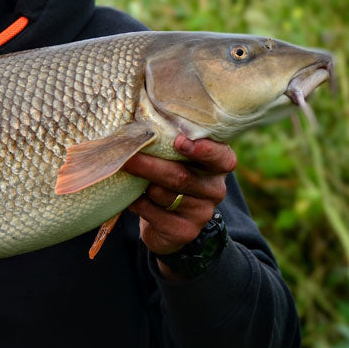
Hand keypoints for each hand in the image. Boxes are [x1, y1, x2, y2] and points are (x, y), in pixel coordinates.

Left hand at [122, 135, 235, 278]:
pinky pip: (154, 214)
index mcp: (217, 165)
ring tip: (127, 174)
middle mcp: (215, 189)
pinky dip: (139, 204)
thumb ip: (166, 139)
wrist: (168, 223)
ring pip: (165, 195)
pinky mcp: (185, 231)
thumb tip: (136, 116)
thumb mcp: (173, 156)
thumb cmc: (168, 175)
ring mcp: (202, 212)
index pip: (221, 157)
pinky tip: (132, 198)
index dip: (203, 150)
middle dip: (150, 166)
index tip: (180, 142)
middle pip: (181, 177)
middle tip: (127, 156)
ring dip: (142, 185)